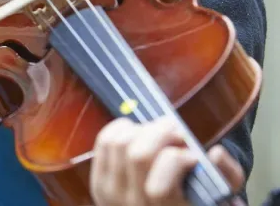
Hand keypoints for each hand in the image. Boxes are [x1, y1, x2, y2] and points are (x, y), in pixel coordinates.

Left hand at [90, 118, 244, 205]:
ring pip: (119, 144)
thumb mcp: (221, 195)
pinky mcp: (99, 180)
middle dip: (161, 133)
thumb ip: (227, 175)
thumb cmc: (199, 201)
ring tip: (160, 133)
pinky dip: (122, 128)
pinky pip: (104, 142)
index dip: (177, 161)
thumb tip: (216, 153)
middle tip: (177, 130)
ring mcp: (111, 194)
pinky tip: (139, 131)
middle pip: (138, 155)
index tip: (193, 156)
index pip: (159, 187)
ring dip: (142, 129)